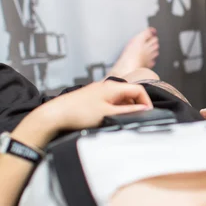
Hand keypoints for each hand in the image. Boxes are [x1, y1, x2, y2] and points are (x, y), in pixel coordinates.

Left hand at [34, 80, 152, 132]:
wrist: (56, 115)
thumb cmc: (79, 113)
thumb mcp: (108, 114)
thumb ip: (128, 111)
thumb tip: (144, 109)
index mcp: (113, 87)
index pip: (138, 90)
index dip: (146, 101)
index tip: (149, 113)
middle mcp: (107, 86)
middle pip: (130, 92)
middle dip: (137, 105)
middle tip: (138, 118)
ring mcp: (100, 91)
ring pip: (121, 97)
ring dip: (126, 107)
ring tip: (122, 119)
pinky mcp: (93, 97)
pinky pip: (111, 100)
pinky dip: (116, 108)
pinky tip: (110, 117)